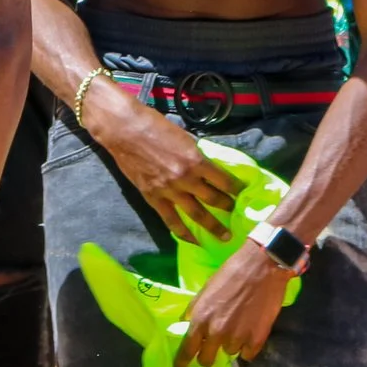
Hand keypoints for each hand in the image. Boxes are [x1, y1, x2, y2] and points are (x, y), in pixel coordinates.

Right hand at [84, 89, 242, 242]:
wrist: (124, 130)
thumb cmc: (154, 125)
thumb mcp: (184, 137)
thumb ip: (197, 155)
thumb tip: (210, 167)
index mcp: (196, 160)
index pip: (224, 180)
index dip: (236, 188)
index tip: (242, 193)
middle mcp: (186, 178)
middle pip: (214, 199)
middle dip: (228, 207)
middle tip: (237, 215)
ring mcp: (169, 191)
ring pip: (197, 214)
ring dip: (213, 226)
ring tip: (224, 236)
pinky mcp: (153, 198)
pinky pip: (171, 221)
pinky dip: (184, 233)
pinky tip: (194, 241)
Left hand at [177, 241, 292, 366]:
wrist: (262, 267)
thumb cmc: (231, 274)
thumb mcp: (206, 290)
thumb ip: (196, 310)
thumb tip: (187, 324)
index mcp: (200, 318)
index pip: (186, 350)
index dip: (181, 365)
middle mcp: (216, 332)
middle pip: (207, 360)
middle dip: (208, 356)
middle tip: (214, 347)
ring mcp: (237, 337)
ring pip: (230, 353)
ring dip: (231, 344)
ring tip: (239, 324)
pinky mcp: (257, 339)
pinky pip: (248, 354)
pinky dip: (248, 346)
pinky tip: (250, 330)